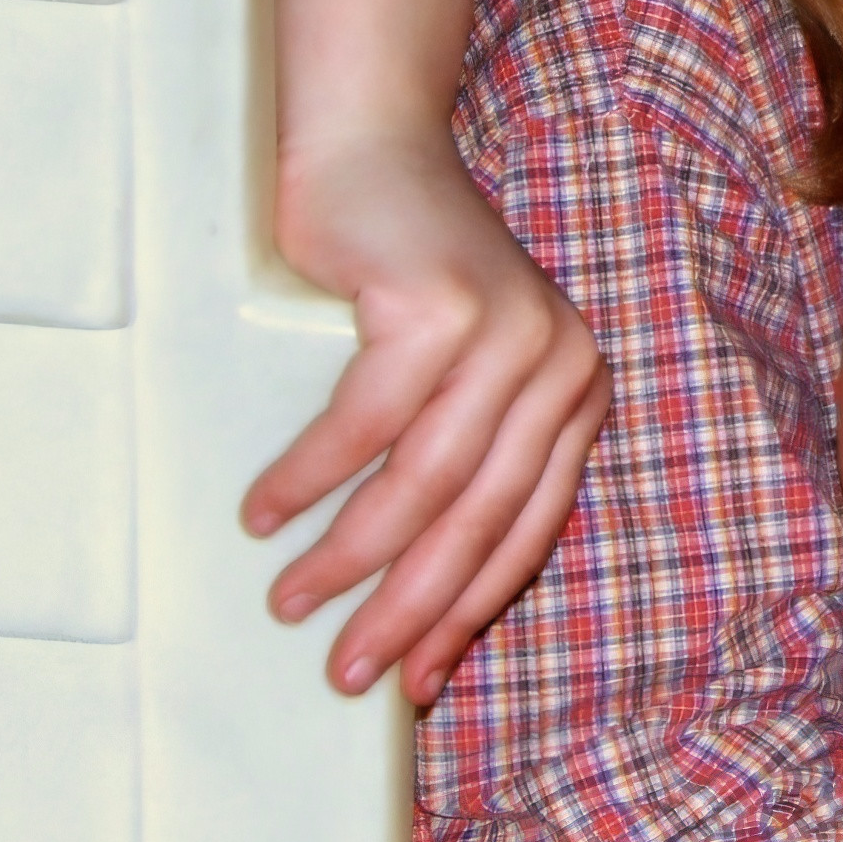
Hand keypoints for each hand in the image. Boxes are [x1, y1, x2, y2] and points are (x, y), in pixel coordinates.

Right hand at [245, 133, 610, 703]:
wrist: (370, 157)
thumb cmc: (397, 285)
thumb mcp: (455, 380)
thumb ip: (459, 460)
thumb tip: (410, 599)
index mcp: (575, 392)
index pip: (527, 532)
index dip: (467, 614)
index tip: (415, 684)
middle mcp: (560, 362)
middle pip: (478, 521)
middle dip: (407, 609)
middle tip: (346, 671)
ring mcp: (509, 330)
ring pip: (423, 484)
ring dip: (348, 555)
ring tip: (289, 599)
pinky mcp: (441, 306)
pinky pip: (366, 424)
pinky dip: (310, 477)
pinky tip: (267, 512)